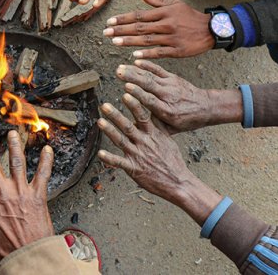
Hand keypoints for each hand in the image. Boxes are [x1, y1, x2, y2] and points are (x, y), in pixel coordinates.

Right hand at [0, 129, 54, 260]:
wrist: (29, 254)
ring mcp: (22, 192)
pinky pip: (43, 174)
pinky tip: (47, 149)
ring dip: (15, 146)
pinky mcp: (38, 195)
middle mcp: (4, 192)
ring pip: (17, 163)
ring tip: (12, 133)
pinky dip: (46, 161)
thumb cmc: (4, 246)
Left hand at [96, 95, 221, 223]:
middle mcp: (145, 143)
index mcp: (154, 135)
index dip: (134, 105)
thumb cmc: (172, 161)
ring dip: (109, 131)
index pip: (142, 116)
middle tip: (105, 105)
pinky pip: (119, 163)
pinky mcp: (134, 169)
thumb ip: (159, 126)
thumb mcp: (168, 140)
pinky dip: (109, 158)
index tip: (126, 94)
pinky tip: (100, 153)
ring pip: (121, 141)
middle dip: (116, 115)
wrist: (178, 182)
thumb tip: (154, 110)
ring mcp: (138, 156)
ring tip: (99, 121)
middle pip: (128, 127)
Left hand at [103, 0, 212, 58]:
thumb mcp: (175, 4)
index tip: (110, 21)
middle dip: (121, 30)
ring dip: (129, 42)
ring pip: (147, 40)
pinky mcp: (177, 50)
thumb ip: (157, 1)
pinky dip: (147, 54)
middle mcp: (166, 24)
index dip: (123, 18)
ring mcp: (171, 38)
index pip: (139, 15)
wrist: (211, 29)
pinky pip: (159, 52)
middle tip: (105, 32)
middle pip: (139, 28)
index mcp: (164, 12)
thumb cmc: (191, 16)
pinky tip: (134, 56)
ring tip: (114, 42)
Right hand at [116, 60, 242, 133]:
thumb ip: (153, 126)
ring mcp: (170, 85)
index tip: (125, 87)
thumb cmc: (187, 120)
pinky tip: (136, 61)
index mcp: (167, 111)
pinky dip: (147, 65)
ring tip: (120, 68)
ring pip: (150, 76)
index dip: (138, 93)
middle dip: (132, 77)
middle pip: (148, 85)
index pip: (150, 100)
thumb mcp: (171, 129)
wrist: (206, 107)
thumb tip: (134, 128)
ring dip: (134, 70)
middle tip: (118, 72)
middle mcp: (168, 96)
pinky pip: (158, 69)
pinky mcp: (172, 78)